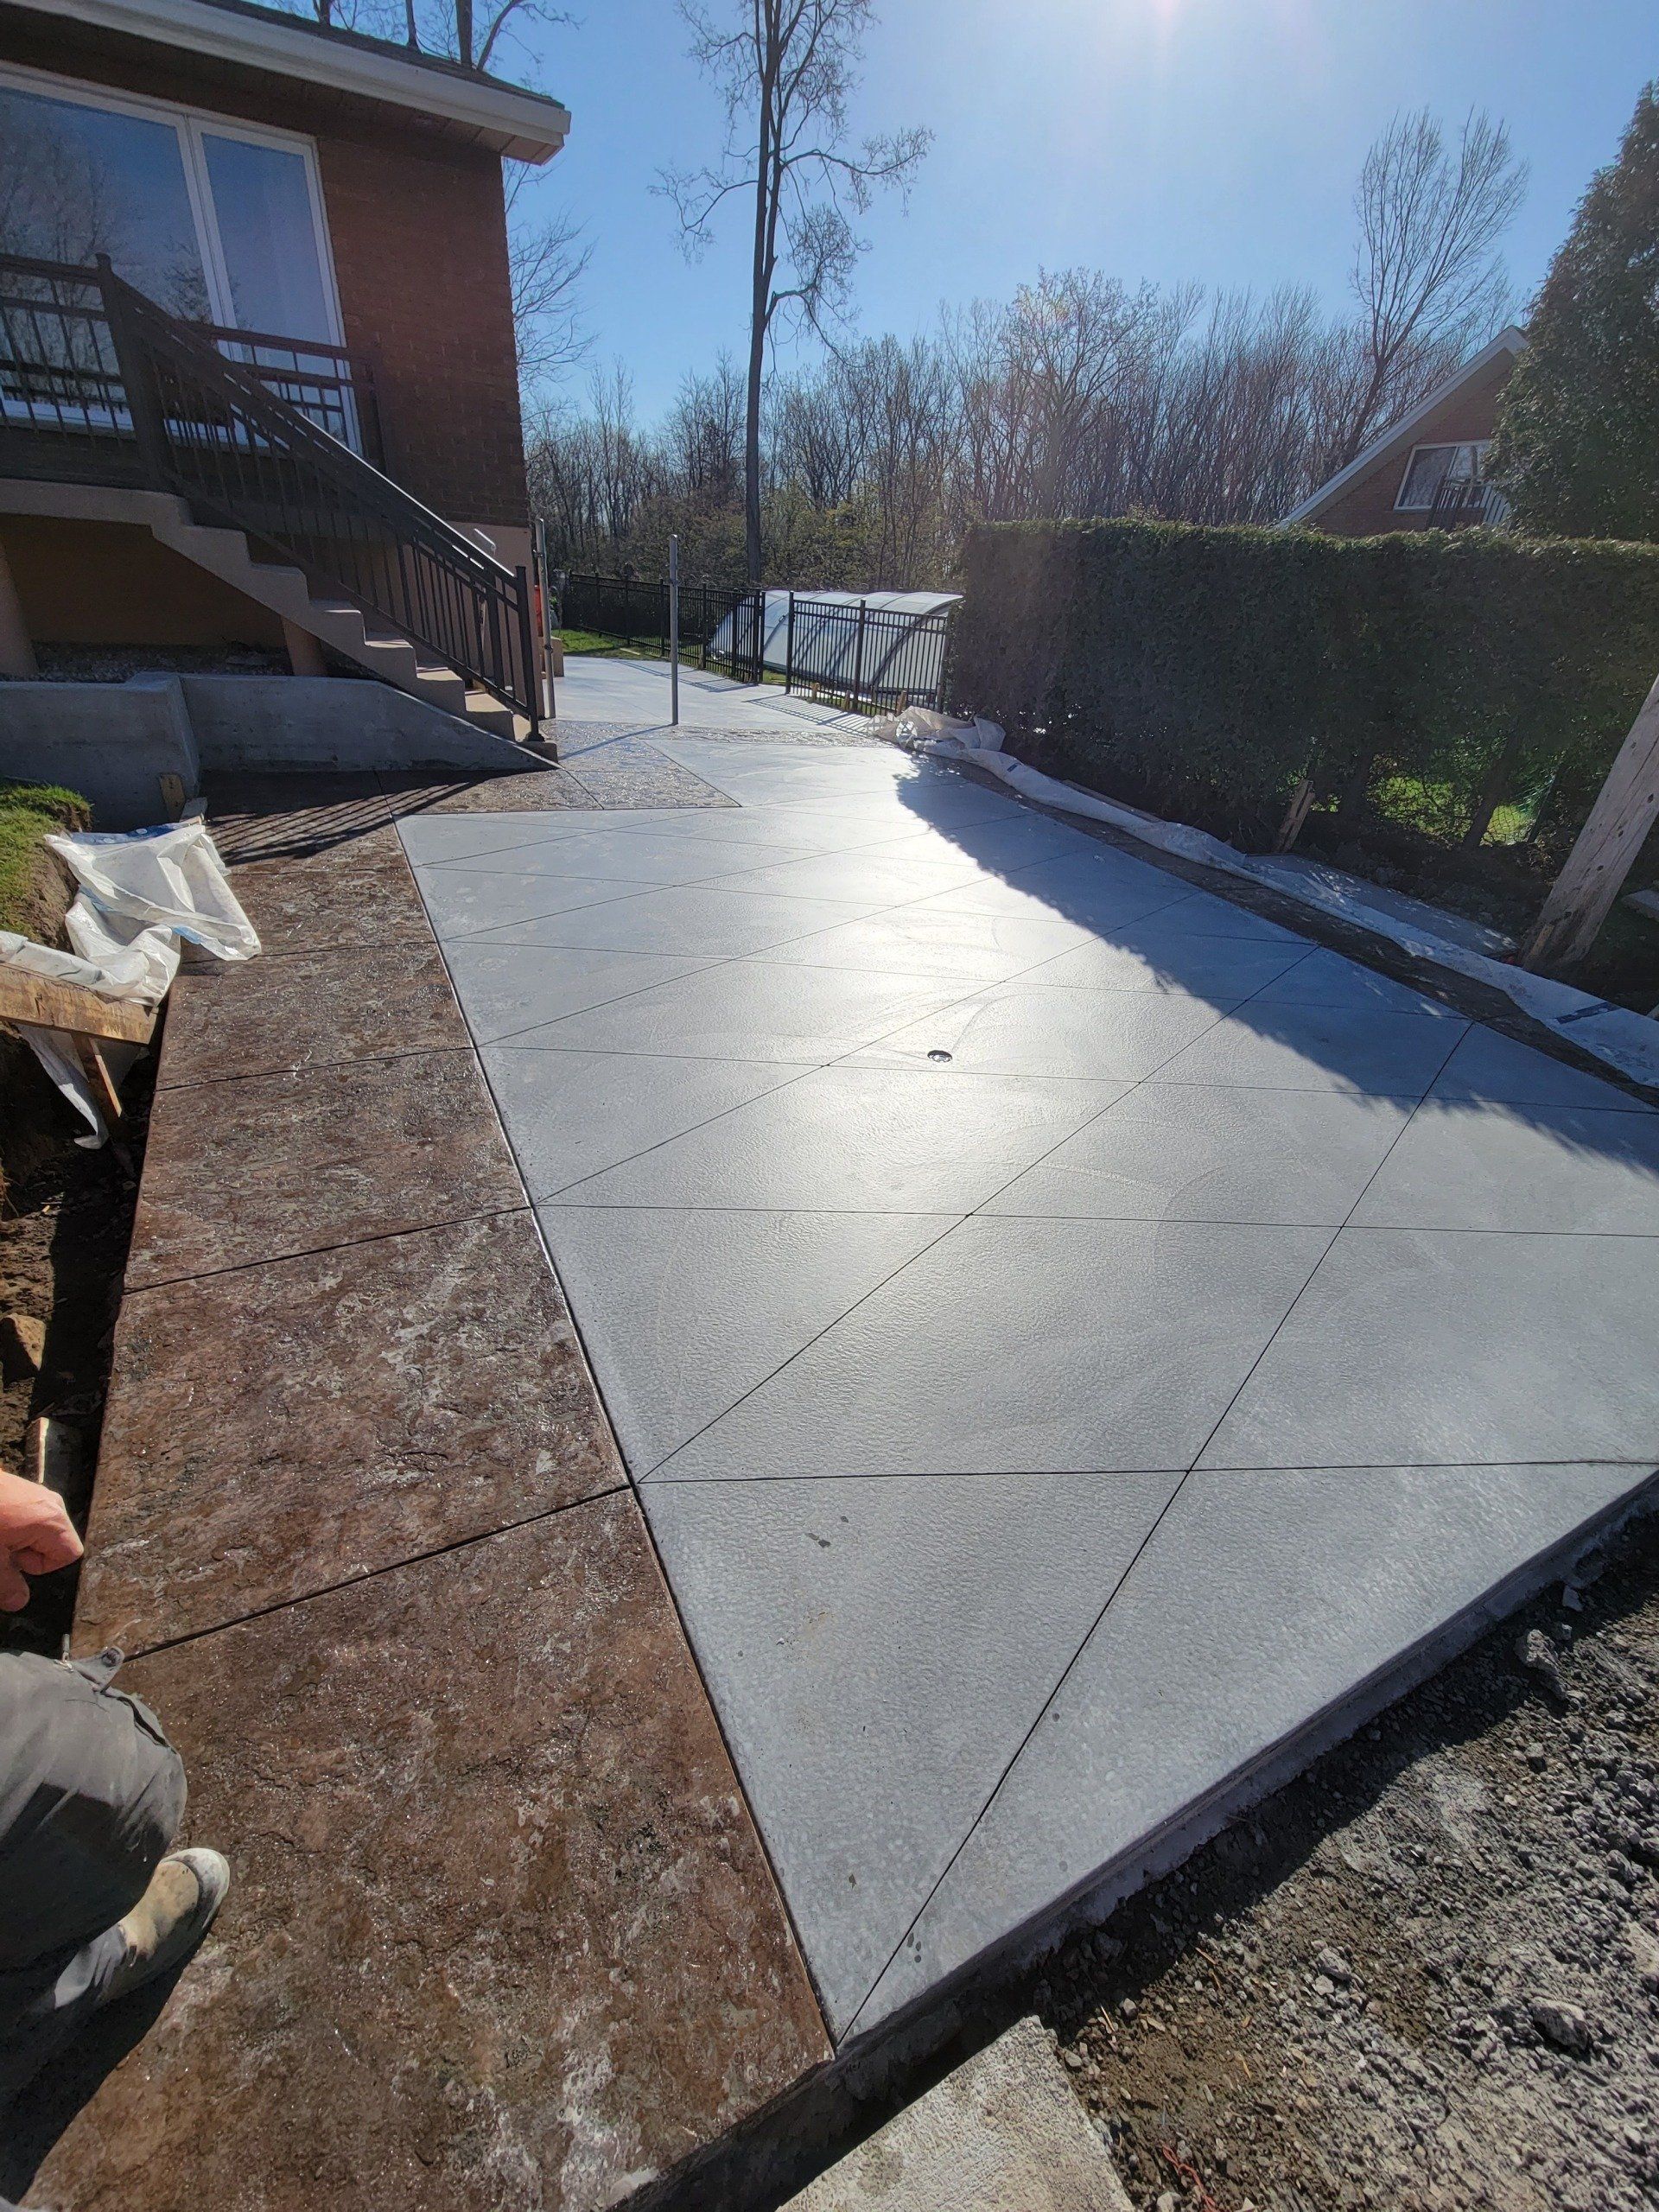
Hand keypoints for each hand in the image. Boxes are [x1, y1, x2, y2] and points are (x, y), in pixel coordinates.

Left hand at [0, 1468, 82, 1609]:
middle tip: (1, 1549)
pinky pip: (25, 1519)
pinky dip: (9, 1528)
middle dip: (26, 1554)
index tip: (15, 1560)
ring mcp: (36, 1494)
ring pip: (37, 1532)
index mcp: (52, 1520)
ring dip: (15, 1542)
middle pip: (54, 1543)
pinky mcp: (20, 1491)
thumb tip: (19, 1602)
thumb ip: (7, 1586)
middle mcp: (51, 1504)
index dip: (41, 1567)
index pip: (69, 1555)